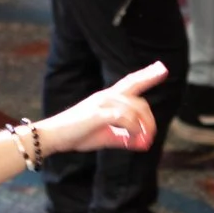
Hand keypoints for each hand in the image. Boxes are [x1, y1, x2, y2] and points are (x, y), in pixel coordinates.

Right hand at [44, 61, 167, 154]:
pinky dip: (133, 128)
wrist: (51, 137)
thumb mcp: (105, 136)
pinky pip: (124, 117)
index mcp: (107, 97)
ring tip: (144, 142)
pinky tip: (134, 139)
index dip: (147, 75)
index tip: (162, 68)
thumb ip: (124, 138)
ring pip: (134, 109)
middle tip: (151, 136)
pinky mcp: (97, 114)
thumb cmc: (76, 135)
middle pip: (138, 99)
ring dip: (143, 126)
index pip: (130, 81)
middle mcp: (106, 96)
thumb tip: (143, 143)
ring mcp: (101, 103)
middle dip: (149, 118)